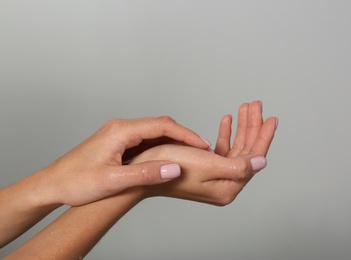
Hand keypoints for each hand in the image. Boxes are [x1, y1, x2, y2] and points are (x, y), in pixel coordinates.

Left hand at [30, 117, 210, 206]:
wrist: (52, 184)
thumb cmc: (75, 181)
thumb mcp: (113, 180)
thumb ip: (145, 173)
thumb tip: (174, 167)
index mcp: (121, 131)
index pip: (162, 126)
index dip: (186, 135)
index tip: (203, 145)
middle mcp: (121, 127)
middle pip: (160, 125)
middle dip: (183, 136)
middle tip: (201, 150)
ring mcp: (119, 134)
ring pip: (154, 132)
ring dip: (173, 141)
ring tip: (189, 155)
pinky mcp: (118, 142)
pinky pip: (145, 140)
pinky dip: (160, 147)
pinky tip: (167, 158)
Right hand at [132, 101, 277, 205]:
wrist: (145, 170)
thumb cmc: (172, 168)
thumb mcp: (209, 165)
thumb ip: (239, 166)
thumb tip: (262, 163)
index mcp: (229, 186)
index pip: (254, 158)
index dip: (264, 137)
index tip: (271, 118)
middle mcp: (224, 183)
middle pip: (246, 151)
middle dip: (252, 127)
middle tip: (257, 106)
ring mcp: (215, 175)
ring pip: (235, 147)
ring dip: (240, 127)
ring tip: (245, 108)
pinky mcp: (205, 168)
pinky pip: (221, 149)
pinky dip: (225, 133)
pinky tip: (227, 121)